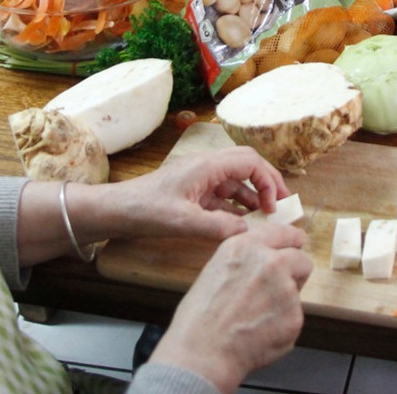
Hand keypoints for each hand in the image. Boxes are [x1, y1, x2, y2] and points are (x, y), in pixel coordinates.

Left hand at [95, 146, 293, 242]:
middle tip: (282, 205)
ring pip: (236, 182)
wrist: (114, 212)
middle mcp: (207, 167)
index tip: (275, 206)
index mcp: (207, 165)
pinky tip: (243, 222)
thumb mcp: (182, 222)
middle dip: (268, 183)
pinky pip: (223, 195)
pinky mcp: (193, 193)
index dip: (269, 181)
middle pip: (247, 165)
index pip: (250, 162)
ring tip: (266, 217)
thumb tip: (248, 232)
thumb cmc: (145, 210)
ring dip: (253, 196)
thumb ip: (218, 226)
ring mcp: (200, 179)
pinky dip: (237, 206)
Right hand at [149, 220, 311, 392]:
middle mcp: (270, 262)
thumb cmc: (199, 319)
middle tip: (277, 290)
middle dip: (294, 272)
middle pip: (300, 259)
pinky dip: (281, 327)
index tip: (298, 242)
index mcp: (246, 247)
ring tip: (255, 319)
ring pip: (296, 292)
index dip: (292, 239)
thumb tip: (263, 263)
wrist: (201, 354)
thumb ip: (245, 261)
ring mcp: (285, 289)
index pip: (282, 232)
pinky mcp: (294, 316)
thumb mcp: (216, 270)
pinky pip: (293, 318)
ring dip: (284, 302)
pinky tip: (258, 334)